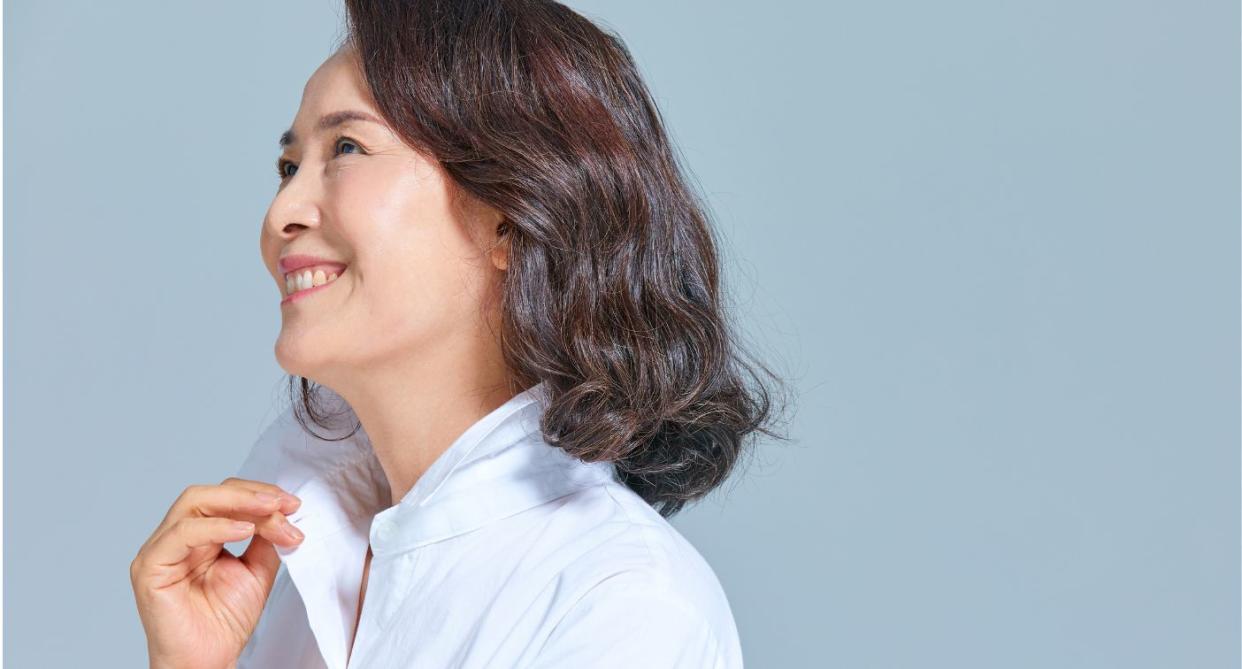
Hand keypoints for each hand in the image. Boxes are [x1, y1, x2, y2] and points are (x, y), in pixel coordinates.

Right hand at [130, 477, 305, 668]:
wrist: (208, 661)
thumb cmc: (224, 622)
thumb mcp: (257, 569)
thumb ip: (266, 538)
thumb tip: (282, 511)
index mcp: (197, 536)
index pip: (223, 497)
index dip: (258, 494)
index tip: (292, 504)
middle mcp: (174, 538)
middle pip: (208, 494)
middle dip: (250, 493)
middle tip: (283, 503)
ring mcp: (159, 550)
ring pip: (193, 503)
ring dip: (238, 503)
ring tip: (270, 511)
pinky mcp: (150, 567)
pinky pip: (182, 533)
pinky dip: (216, 526)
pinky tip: (245, 529)